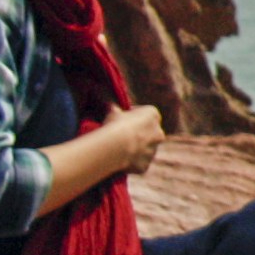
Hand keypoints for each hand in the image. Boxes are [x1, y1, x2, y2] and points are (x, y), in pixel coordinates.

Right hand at [47, 105, 167, 204]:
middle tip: (120, 137)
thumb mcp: (111, 109)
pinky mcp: (146, 166)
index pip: (146, 115)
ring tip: (118, 150)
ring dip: (135, 150)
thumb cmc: (115, 124)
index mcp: (153, 115)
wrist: (116, 147)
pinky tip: (118, 161)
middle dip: (138, 135)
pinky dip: (130, 163)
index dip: (134, 119)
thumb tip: (96, 88)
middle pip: (148, 133)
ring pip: (144, 150)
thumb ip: (109, 101)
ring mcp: (153, 151)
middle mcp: (158, 133)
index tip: (122, 122)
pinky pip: (138, 164)